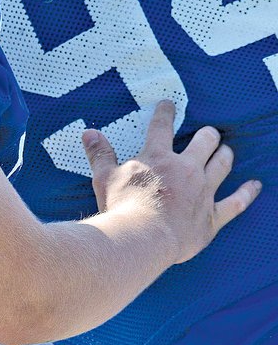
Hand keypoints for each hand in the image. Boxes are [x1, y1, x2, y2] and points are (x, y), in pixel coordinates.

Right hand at [81, 99, 260, 265]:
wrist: (143, 238)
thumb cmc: (121, 208)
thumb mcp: (104, 178)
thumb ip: (100, 154)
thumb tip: (89, 133)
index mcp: (158, 156)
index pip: (162, 126)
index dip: (166, 112)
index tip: (169, 105)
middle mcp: (186, 168)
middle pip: (204, 142)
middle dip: (207, 135)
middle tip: (207, 133)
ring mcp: (203, 191)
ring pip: (222, 165)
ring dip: (224, 154)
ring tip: (225, 150)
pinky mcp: (212, 216)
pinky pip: (236, 202)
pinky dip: (247, 193)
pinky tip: (254, 186)